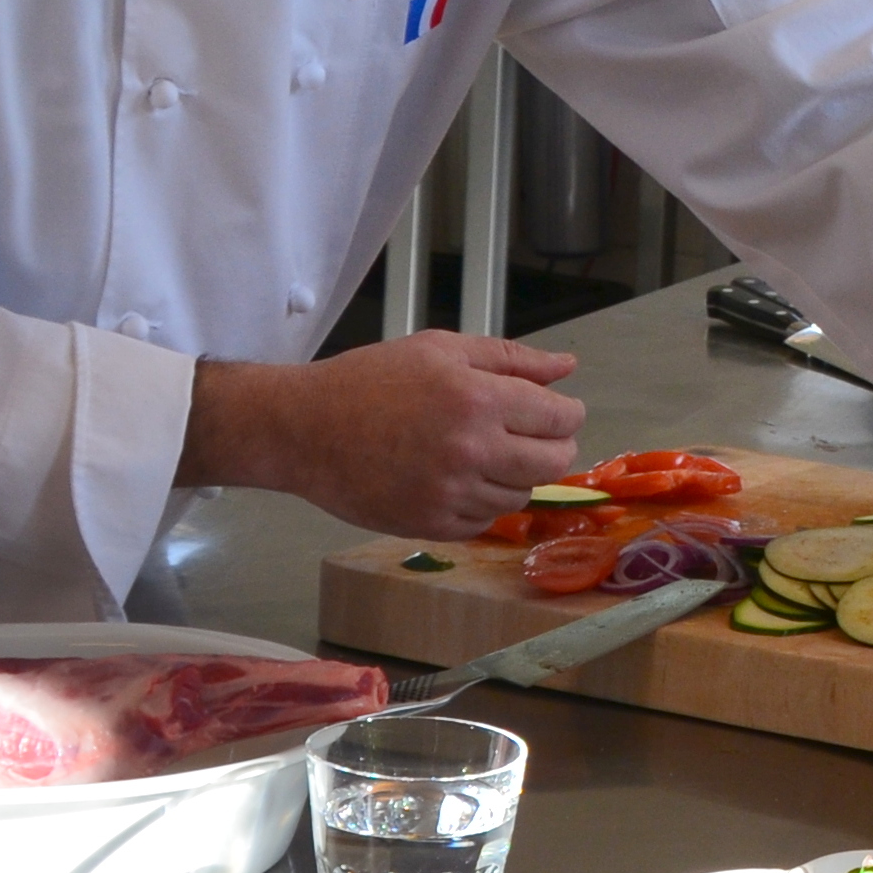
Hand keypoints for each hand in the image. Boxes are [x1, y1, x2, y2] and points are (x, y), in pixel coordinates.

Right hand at [179, 331, 587, 537]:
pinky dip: (484, 502)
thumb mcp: (440, 348)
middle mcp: (471, 449)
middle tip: (532, 435)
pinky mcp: (430, 524)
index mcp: (478, 398)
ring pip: (521, 496)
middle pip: (553, 463)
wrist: (305, 428)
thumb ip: (511, 358)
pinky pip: (485, 521)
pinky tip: (461, 478)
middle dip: (554, 447)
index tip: (557, 413)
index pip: (560, 419)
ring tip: (487, 453)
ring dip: (517, 475)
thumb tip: (567, 366)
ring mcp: (451, 492)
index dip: (567, 414)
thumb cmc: (371, 379)